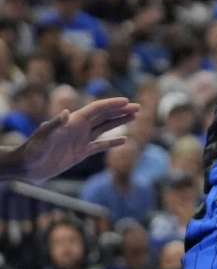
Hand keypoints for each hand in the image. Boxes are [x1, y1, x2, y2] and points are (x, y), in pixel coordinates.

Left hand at [16, 98, 139, 181]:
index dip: (112, 104)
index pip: (97, 109)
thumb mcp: (43, 137)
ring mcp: (81, 140)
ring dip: (119, 121)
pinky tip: (124, 140)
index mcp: (74, 121)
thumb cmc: (32, 150)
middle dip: (121, 110)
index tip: (127, 101)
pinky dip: (112, 142)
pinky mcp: (81, 153)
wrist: (26, 167)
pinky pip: (100, 146)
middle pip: (104, 116)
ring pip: (105, 128)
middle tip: (138, 107)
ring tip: (135, 116)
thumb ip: (54, 124)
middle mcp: (79, 128)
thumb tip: (66, 112)